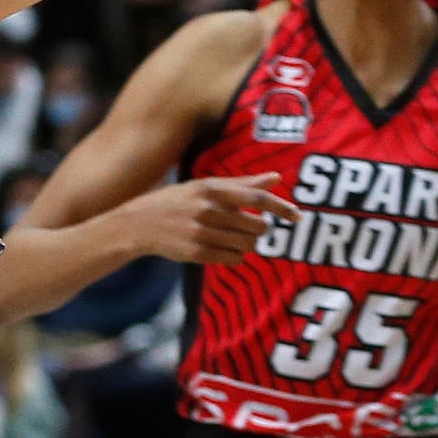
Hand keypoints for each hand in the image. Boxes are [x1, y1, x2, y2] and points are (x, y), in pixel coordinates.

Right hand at [112, 175, 296, 265]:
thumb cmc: (177, 201)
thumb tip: (276, 178)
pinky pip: (234, 259)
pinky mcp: (197, 253)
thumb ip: (243, 183)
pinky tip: (224, 249)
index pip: (256, 198)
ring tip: (234, 237)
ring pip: (247, 244)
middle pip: (256, 225)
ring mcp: (202, 233)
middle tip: (249, 227)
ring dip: (248, 243)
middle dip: (259, 229)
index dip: (280, 207)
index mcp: (212, 189)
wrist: (139, 224)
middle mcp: (208, 210)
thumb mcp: (206, 186)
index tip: (297, 216)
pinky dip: (236, 256)